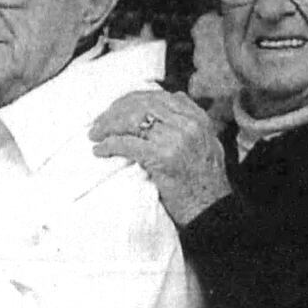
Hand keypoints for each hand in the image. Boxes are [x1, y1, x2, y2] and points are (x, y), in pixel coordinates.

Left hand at [89, 90, 231, 225]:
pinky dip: (109, 145)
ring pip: (133, 120)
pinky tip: (99, 150)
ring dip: (109, 126)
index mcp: (198, 119)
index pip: (159, 96)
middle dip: (116, 110)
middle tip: (100, 122)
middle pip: (143, 104)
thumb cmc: (207, 182)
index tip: (116, 108)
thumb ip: (192, 120)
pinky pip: (128, 144)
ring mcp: (176, 140)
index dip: (132, 99)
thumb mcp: (208, 142)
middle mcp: (188, 124)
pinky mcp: (162, 158)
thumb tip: (175, 98)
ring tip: (95, 134)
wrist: (211, 210)